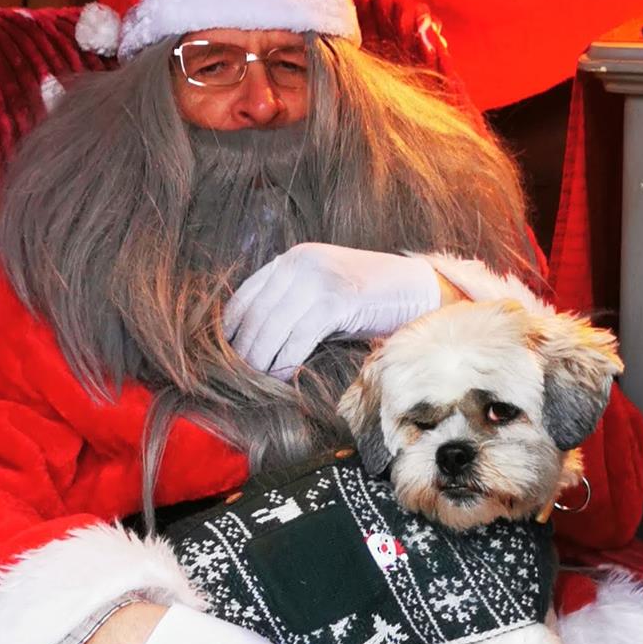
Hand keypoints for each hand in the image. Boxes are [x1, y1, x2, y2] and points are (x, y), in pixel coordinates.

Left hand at [224, 243, 443, 378]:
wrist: (418, 291)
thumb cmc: (369, 301)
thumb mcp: (323, 294)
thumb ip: (291, 306)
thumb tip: (254, 342)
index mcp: (292, 259)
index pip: (245, 296)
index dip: (230, 330)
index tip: (224, 358)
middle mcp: (300, 263)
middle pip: (255, 315)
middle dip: (244, 351)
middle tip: (237, 379)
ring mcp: (319, 279)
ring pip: (272, 328)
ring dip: (261, 361)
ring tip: (257, 383)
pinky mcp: (336, 299)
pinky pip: (299, 337)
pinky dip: (286, 361)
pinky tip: (283, 377)